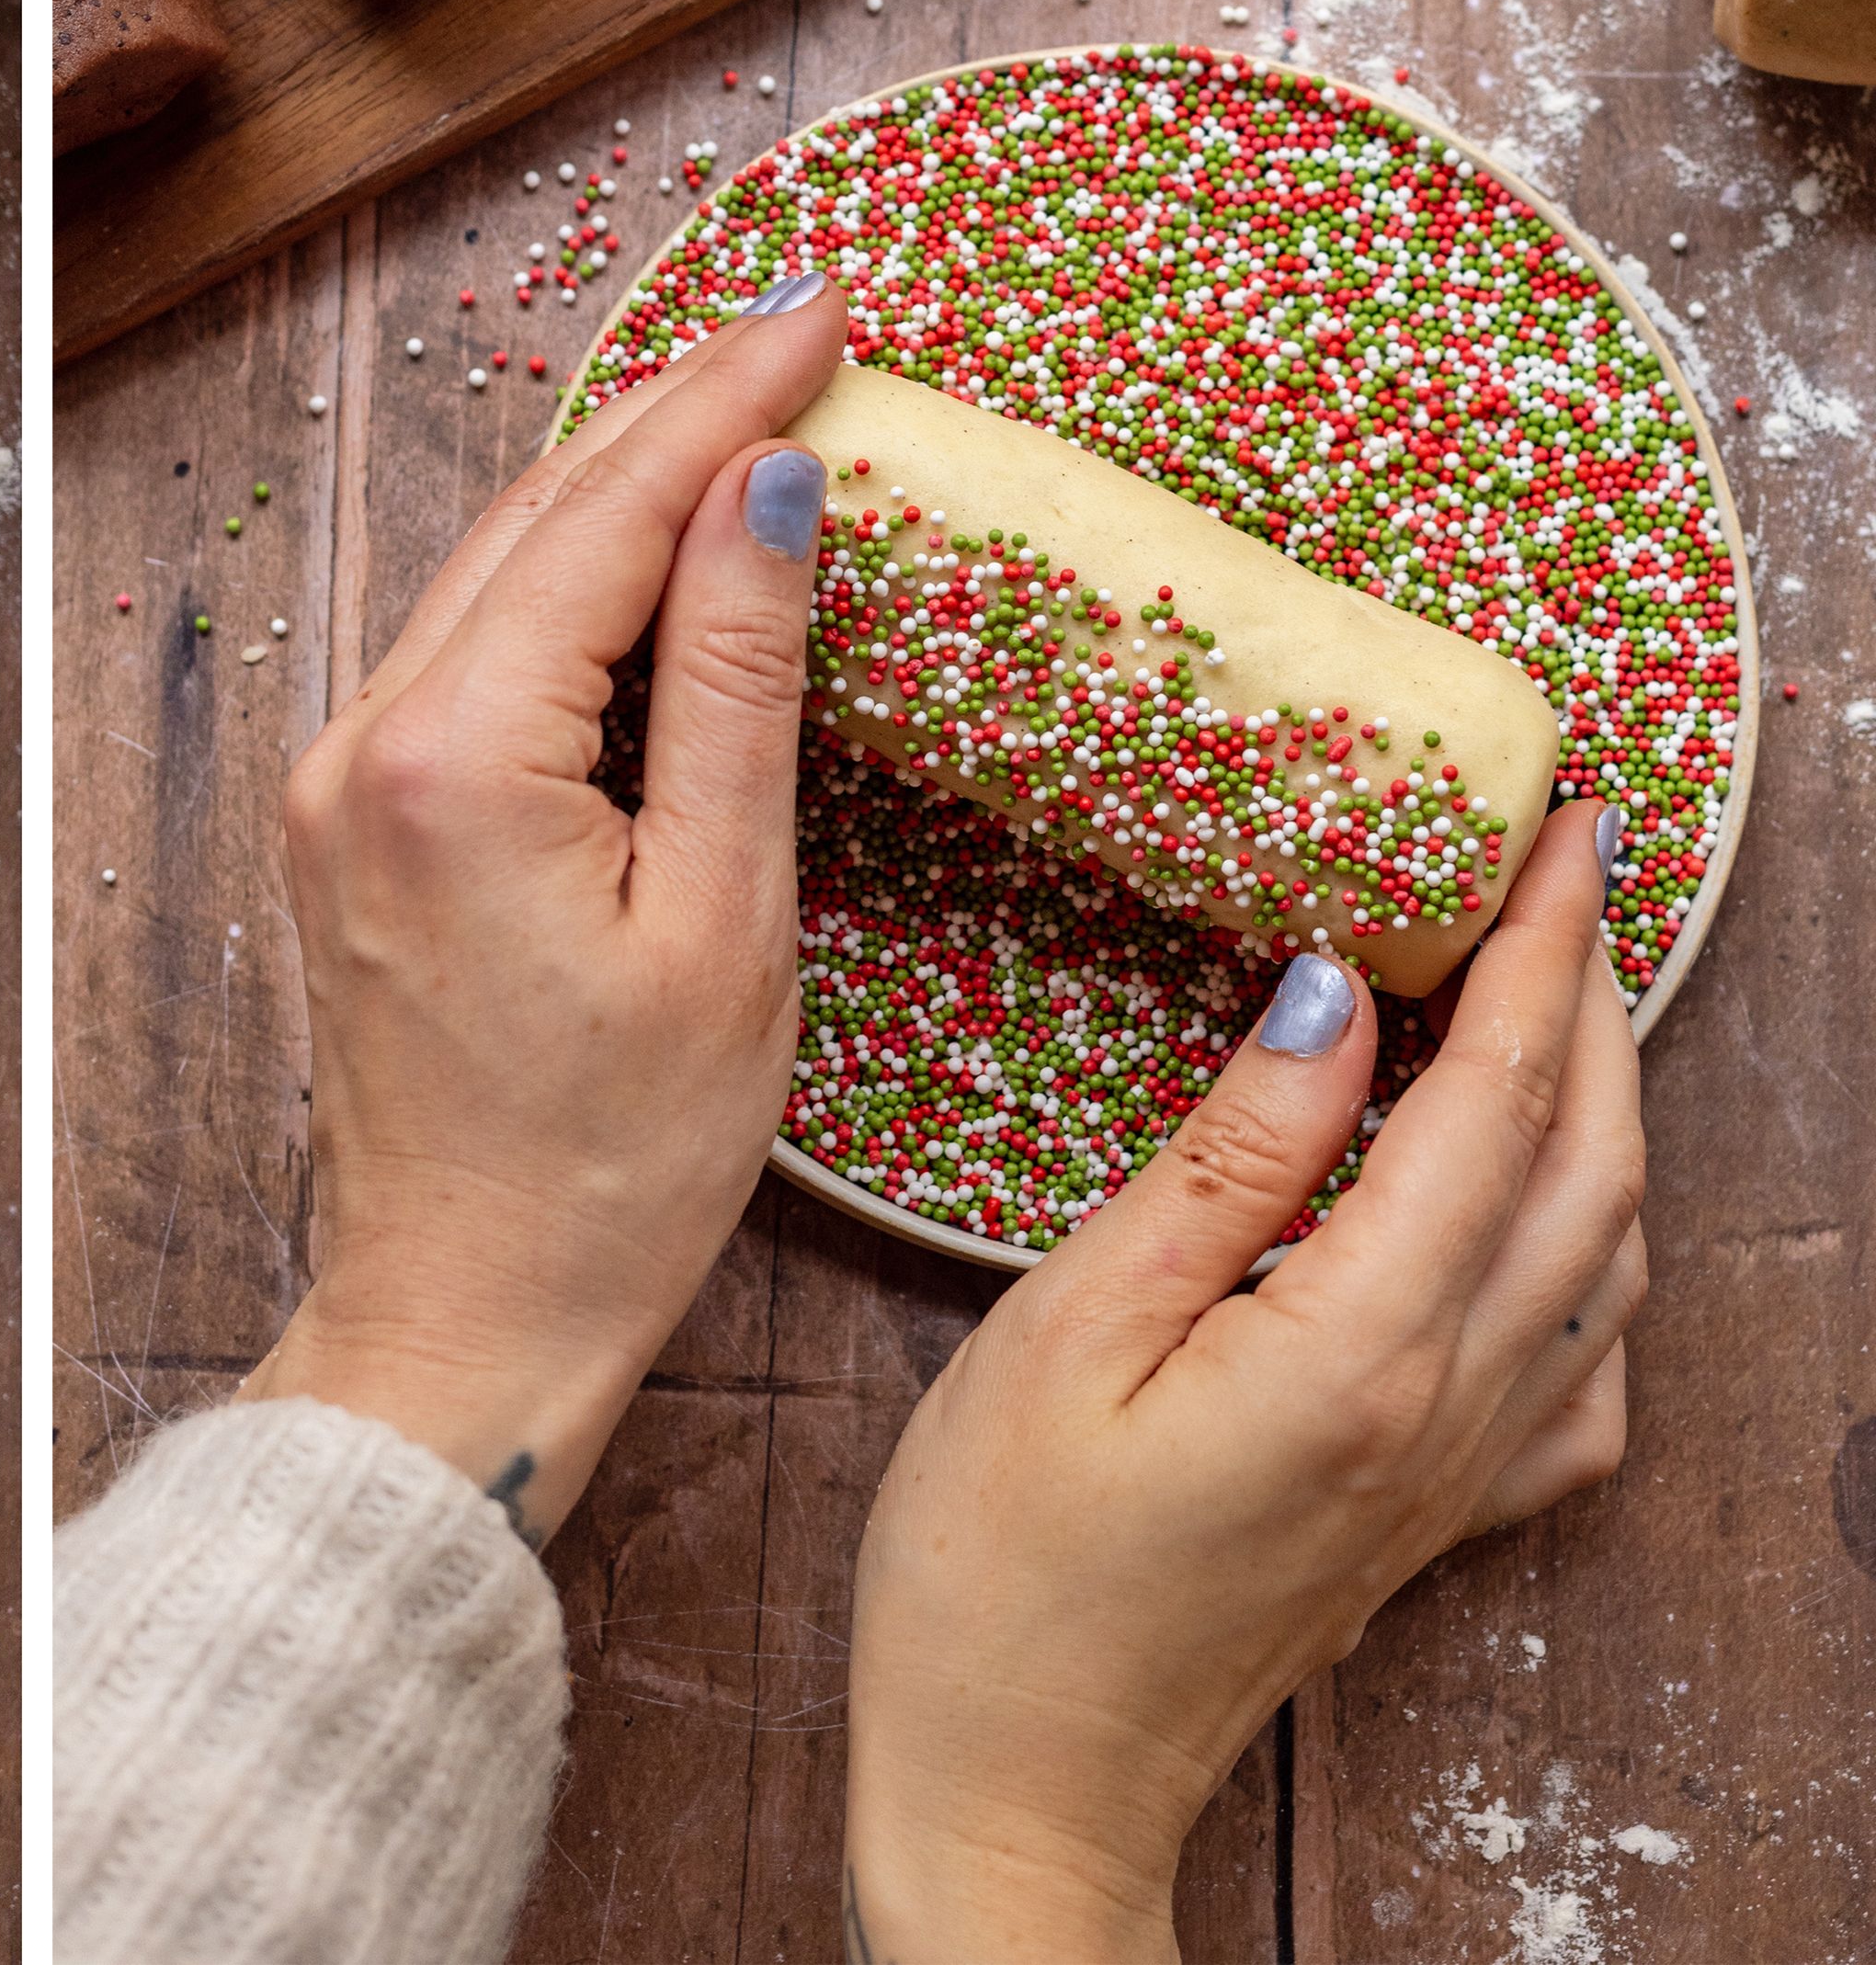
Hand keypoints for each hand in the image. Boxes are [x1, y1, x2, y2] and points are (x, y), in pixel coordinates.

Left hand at [244, 274, 846, 1545]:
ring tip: (752, 419)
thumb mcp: (723, 917)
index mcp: (451, 760)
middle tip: (805, 335)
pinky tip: (659, 566)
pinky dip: (568, 595)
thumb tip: (768, 490)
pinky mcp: (349, 821)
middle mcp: (362, 743)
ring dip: (621, 498)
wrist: (466, 1313)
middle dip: (674, 420)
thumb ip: (739, 685)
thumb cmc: (613, 1163)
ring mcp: (338, 780)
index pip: (606, 516)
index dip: (725, 400)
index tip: (825, 311)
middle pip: (533, 520)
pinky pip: (468, 657)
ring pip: (494, 578)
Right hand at [843, 807, 1643, 1962]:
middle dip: (1590, 997)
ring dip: (1602, 1110)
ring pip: (1606, 1253)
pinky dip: (1593, 1258)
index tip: (1555, 824)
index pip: (1495, 1096)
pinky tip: (1538, 1227)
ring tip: (1550, 1002)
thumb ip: (1225, 1159)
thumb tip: (1332, 996)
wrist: (1021, 1783)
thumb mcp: (1071, 1327)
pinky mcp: (1436, 1519)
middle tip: (1562, 871)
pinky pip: (1586, 1372)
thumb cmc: (1001, 1566)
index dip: (1535, 945)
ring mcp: (1463, 1472)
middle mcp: (1456, 1405)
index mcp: (1364, 1343)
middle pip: (1587, 1162)